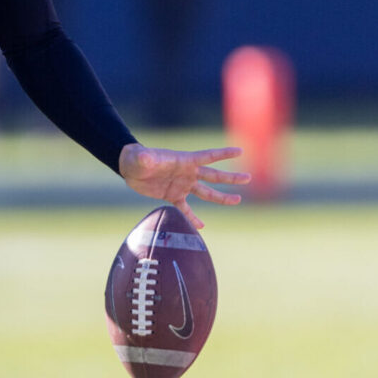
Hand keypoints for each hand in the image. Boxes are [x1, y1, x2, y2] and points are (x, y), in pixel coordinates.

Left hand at [119, 143, 250, 229]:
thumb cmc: (136, 158)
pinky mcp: (172, 195)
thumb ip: (146, 158)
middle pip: (214, 175)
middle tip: (248, 178)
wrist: (129, 167)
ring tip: (237, 200)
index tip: (240, 150)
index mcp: (184, 161)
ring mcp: (181, 184)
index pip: (208, 156)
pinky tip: (201, 226)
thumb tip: (145, 157)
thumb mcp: (142, 158)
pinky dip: (192, 217)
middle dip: (231, 177)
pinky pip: (186, 208)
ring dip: (221, 197)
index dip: (223, 154)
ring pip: (206, 192)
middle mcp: (187, 173)